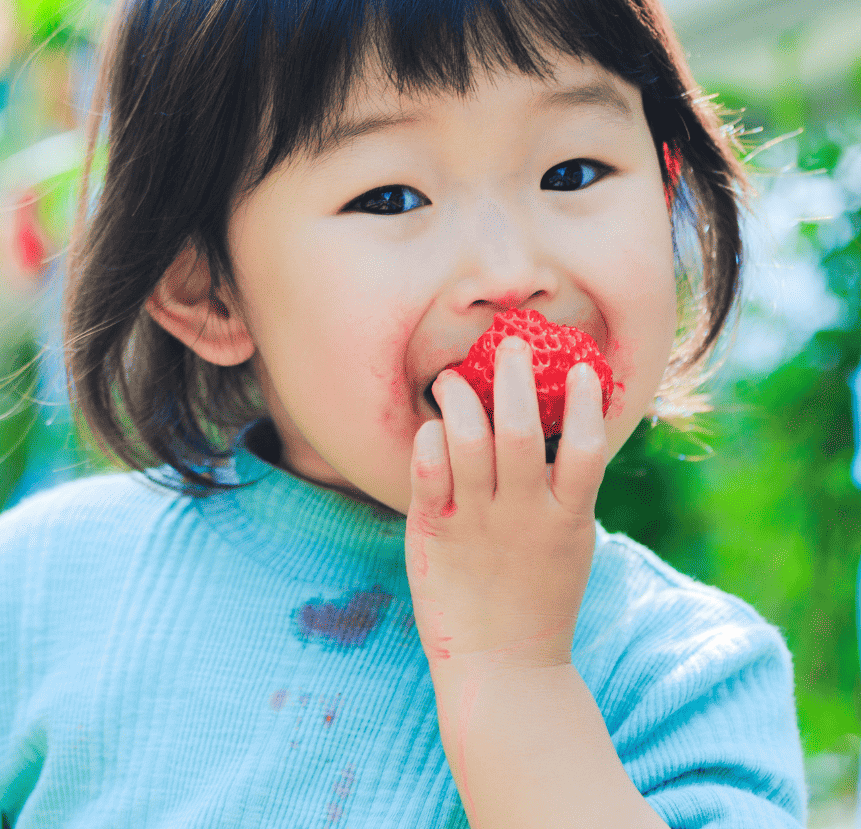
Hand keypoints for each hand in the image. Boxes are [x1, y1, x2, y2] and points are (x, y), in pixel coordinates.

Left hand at [406, 335, 607, 677]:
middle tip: (510, 344)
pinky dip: (428, 441)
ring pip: (468, 443)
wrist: (503, 669)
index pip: (586, 450)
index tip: (581, 366)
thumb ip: (566, 491)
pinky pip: (427, 472)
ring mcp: (477, 524)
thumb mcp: (569, 545)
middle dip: (514, 380)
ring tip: (454, 376)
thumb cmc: (538, 597)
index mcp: (567, 519)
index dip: (585, 404)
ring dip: (460, 399)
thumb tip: (569, 427)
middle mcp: (523, 516)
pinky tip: (431, 425)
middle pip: (520, 432)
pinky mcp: (435, 532)